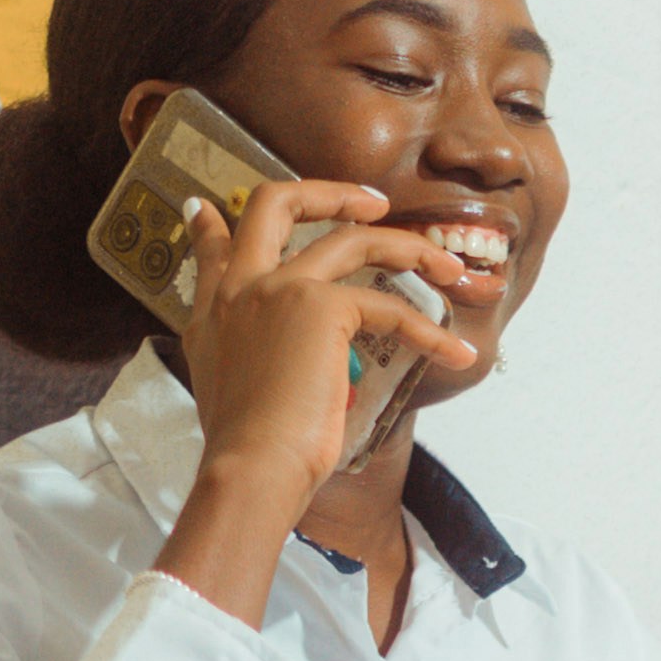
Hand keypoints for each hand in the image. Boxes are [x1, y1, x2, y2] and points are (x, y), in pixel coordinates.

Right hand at [179, 171, 505, 511]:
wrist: (250, 468)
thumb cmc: (247, 450)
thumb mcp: (226, 392)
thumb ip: (242, 359)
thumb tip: (267, 362)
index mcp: (214, 310)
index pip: (211, 248)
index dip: (210, 224)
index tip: (205, 207)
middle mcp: (241, 287)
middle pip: (275, 204)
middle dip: (328, 192)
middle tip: (372, 203)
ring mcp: (279, 289)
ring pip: (352, 239)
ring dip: (407, 247)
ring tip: (446, 268)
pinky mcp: (321, 307)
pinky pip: (389, 308)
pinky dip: (429, 331)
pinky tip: (455, 353)